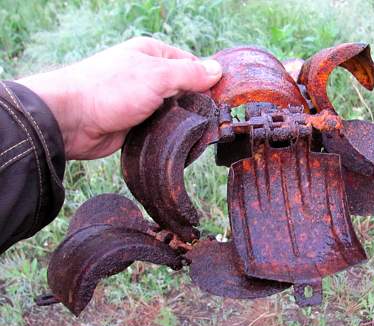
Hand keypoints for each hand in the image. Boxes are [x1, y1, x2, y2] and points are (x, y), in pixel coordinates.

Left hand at [17, 37, 221, 159]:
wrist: (71, 120)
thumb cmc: (110, 89)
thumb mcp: (156, 75)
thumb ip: (189, 74)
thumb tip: (217, 69)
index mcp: (152, 55)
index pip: (190, 64)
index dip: (207, 80)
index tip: (222, 98)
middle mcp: (148, 76)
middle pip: (184, 90)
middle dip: (197, 104)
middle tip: (214, 121)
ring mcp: (142, 101)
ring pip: (174, 112)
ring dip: (184, 123)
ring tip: (200, 135)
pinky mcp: (137, 124)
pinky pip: (162, 129)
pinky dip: (171, 135)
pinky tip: (182, 143)